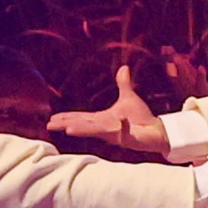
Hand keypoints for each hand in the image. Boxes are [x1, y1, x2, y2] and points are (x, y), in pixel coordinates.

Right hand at [48, 60, 177, 156]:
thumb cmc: (140, 118)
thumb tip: (123, 68)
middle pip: (83, 126)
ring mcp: (116, 135)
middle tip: (50, 125)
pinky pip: (126, 133)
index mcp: (102, 119)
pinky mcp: (129, 139)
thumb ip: (123, 84)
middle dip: (67, 124)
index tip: (52, 119)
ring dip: (83, 130)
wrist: (156, 130)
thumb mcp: (128, 98)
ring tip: (69, 129)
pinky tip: (120, 121)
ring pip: (97, 132)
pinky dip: (123, 128)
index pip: (81, 118)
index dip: (67, 117)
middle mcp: (106, 128)